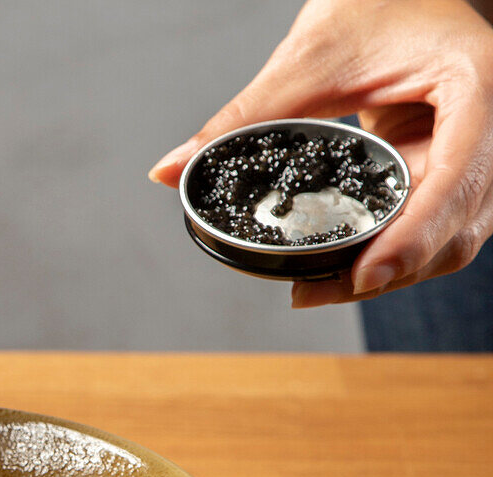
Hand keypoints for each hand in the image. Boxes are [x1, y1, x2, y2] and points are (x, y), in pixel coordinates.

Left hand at [149, 0, 492, 306]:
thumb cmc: (372, 5)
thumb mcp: (306, 60)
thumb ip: (243, 119)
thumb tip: (170, 170)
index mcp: (474, 85)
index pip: (458, 176)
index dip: (415, 235)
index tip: (366, 275)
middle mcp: (490, 126)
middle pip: (459, 224)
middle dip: (394, 269)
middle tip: (316, 293)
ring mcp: (476, 155)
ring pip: (452, 239)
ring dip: (391, 274)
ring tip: (315, 291)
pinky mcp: (451, 174)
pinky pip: (434, 230)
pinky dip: (390, 256)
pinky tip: (340, 274)